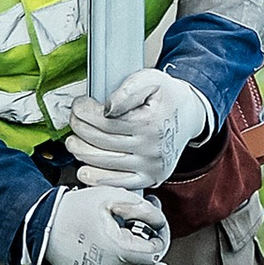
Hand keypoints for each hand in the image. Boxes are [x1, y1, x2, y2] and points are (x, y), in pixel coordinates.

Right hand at [34, 180, 170, 264]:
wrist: (43, 225)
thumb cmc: (74, 210)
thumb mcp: (111, 197)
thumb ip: (141, 208)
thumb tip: (159, 219)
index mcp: (117, 250)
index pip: (155, 251)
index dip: (160, 235)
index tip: (155, 224)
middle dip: (154, 245)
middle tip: (149, 227)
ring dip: (145, 261)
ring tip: (143, 243)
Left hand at [65, 66, 210, 187]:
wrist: (190, 117)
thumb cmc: (168, 97)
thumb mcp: (153, 80)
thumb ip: (129, 89)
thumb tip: (107, 107)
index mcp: (150, 123)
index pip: (105, 121)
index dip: (84, 112)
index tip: (79, 104)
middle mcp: (151, 148)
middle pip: (101, 142)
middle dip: (79, 129)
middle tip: (74, 119)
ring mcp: (150, 166)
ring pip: (104, 163)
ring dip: (81, 152)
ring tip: (74, 141)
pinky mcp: (149, 178)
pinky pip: (118, 183)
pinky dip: (96, 179)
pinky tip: (84, 170)